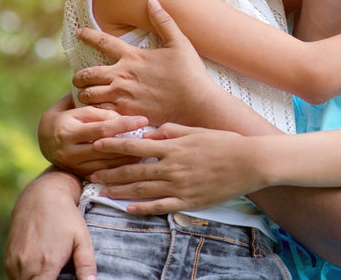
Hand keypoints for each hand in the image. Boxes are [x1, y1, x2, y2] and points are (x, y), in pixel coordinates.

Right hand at [4, 168, 95, 279]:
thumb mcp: (82, 239)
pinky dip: (25, 276)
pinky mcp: (7, 259)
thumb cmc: (65, 218)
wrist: (41, 197)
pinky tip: (38, 266)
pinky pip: (15, 277)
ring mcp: (14, 263)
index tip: (60, 279)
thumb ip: (86, 265)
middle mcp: (26, 267)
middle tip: (57, 273)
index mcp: (47, 265)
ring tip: (49, 269)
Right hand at [39, 93, 147, 176]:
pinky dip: (120, 166)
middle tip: (150, 135)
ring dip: (129, 156)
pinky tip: (135, 160)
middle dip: (130, 141)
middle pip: (107, 146)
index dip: (124, 123)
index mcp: (67, 131)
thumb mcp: (72, 107)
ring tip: (147, 147)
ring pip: (107, 162)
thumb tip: (117, 107)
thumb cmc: (64, 117)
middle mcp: (69, 150)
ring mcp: (73, 164)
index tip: (143, 119)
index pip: (102, 127)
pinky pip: (104, 171)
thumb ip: (92, 108)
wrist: (44, 142)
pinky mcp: (79, 173)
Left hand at [73, 0, 215, 124]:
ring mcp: (122, 96)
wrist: (196, 102)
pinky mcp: (126, 113)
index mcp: (133, 56)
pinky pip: (99, 113)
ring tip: (87, 96)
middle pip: (86, 74)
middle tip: (80, 79)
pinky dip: (94, 111)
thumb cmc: (190, 72)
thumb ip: (163, 20)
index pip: (103, 41)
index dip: (88, 35)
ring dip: (84, 95)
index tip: (79, 33)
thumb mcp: (180, 42)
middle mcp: (122, 75)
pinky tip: (98, 111)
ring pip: (87, 95)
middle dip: (78, 77)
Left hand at [89, 123, 264, 214]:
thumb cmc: (225, 143)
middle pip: (133, 171)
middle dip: (110, 173)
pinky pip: (160, 206)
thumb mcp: (197, 131)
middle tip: (91, 174)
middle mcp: (172, 166)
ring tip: (103, 192)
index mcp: (173, 147)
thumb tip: (150, 132)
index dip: (114, 145)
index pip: (135, 146)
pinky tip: (129, 209)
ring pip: (142, 190)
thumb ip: (172, 131)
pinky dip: (143, 208)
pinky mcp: (188, 201)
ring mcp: (179, 186)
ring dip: (120, 192)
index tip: (97, 144)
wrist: (249, 162)